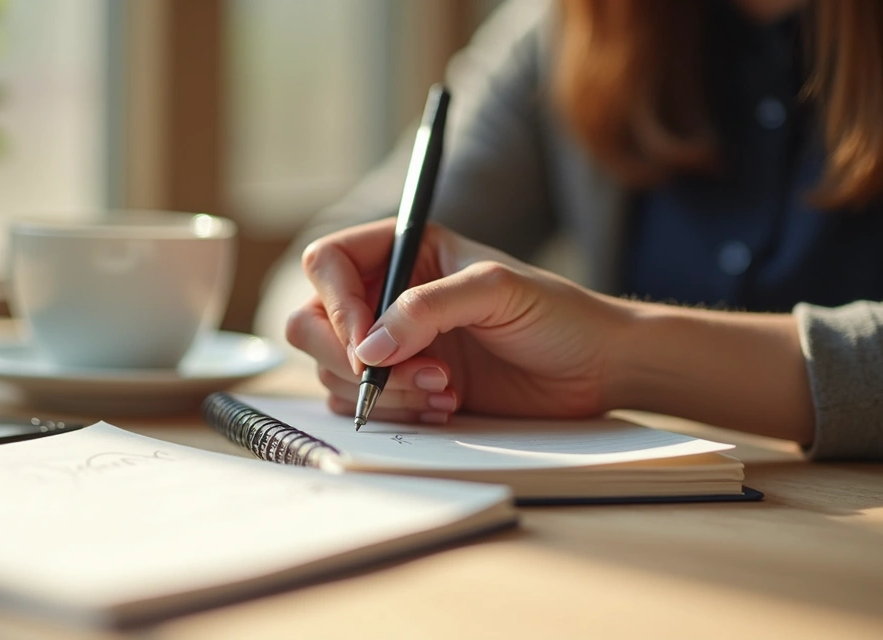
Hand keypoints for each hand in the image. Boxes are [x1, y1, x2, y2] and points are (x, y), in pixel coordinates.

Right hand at [286, 218, 633, 422]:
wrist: (596, 368)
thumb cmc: (556, 313)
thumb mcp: (494, 290)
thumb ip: (427, 308)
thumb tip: (368, 347)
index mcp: (401, 250)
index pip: (327, 264)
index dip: (334, 304)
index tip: (367, 343)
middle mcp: (386, 294)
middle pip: (311, 322)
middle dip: (349, 358)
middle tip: (399, 376)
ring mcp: (392, 344)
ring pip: (334, 371)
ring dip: (385, 391)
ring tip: (446, 388)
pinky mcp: (404, 387)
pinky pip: (362, 405)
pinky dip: (397, 412)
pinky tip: (447, 404)